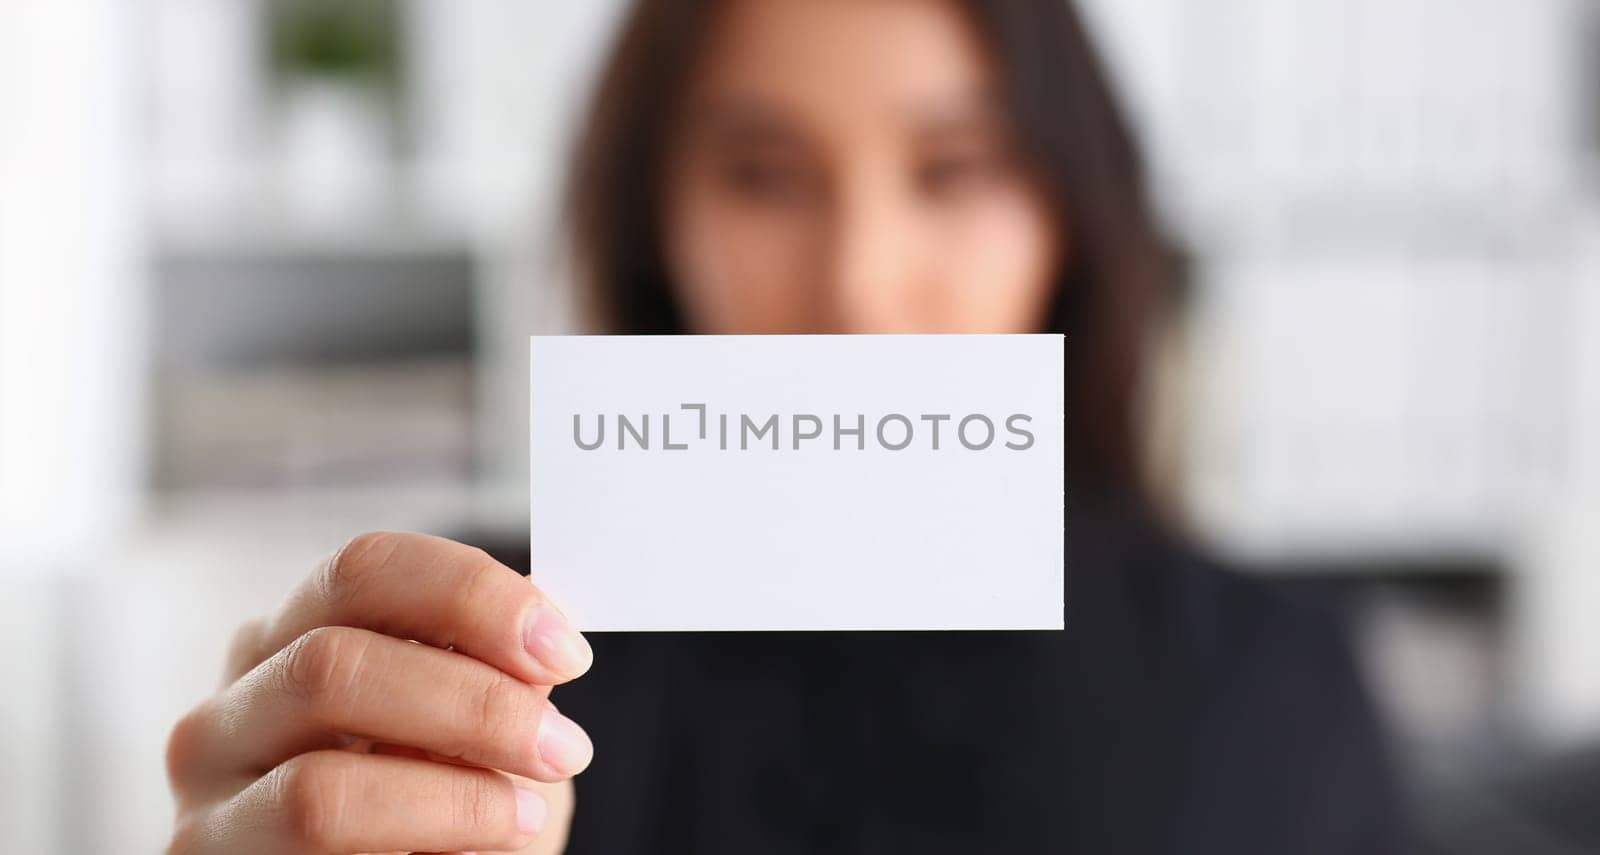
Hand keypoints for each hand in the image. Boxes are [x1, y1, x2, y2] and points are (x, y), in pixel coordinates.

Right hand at [165, 532, 592, 853]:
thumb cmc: (445, 824)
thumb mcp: (479, 740)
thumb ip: (495, 678)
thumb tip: (535, 623)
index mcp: (292, 642)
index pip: (364, 570)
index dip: (472, 597)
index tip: (564, 651)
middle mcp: (229, 711)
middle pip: (332, 663)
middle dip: (472, 703)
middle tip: (563, 747)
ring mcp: (210, 805)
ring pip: (319, 789)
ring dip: (453, 801)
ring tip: (526, 817)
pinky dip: (420, 848)